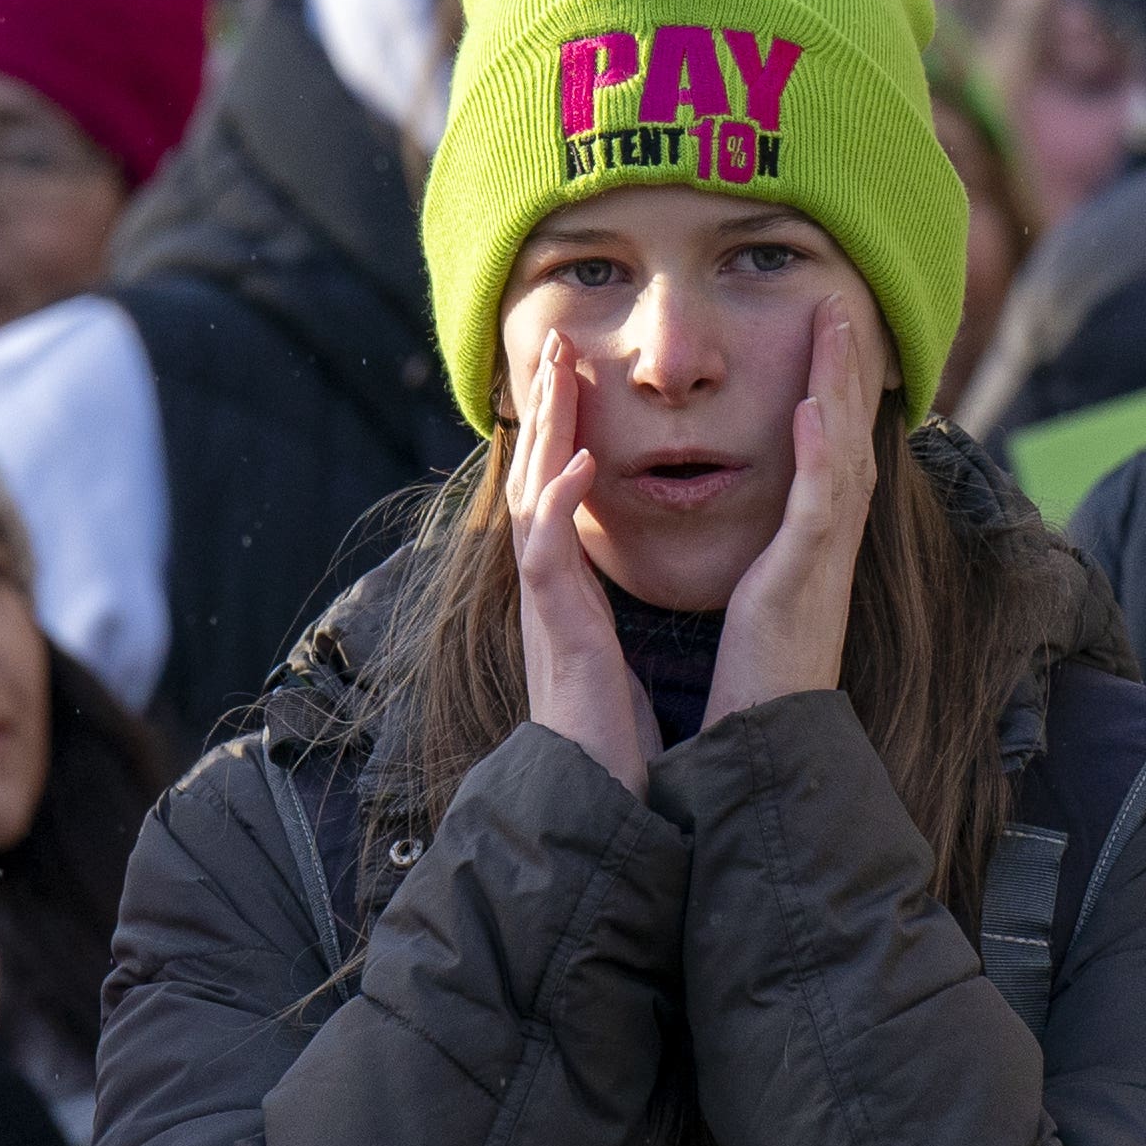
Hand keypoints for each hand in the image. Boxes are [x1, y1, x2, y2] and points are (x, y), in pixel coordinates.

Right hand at [509, 340, 659, 783]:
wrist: (596, 802)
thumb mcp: (614, 658)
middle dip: (544, 411)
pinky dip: (559, 506)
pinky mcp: (558, 633)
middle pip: (536, 478)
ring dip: (544, 435)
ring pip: (531, 500)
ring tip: (554, 375)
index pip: (559, 492)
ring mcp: (546, 608)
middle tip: (552, 344)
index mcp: (568, 590)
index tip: (575, 375)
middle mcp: (549, 589)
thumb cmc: (612, 737)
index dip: (563, 432)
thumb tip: (614, 596)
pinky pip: (548, 557)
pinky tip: (578, 462)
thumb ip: (606, 618)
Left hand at [702, 297, 871, 728]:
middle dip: (845, 367)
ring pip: (843, 454)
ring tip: (837, 327)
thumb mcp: (761, 596)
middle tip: (841, 304)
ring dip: (840, 386)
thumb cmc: (757, 676)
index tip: (825, 331)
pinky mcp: (801, 581)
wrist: (769, 741)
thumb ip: (766, 551)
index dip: (832, 385)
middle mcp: (828, 540)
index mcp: (813, 539)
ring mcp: (821, 558)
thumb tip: (761, 521)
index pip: (830, 445)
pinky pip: (818, 508)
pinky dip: (820, 455)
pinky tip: (814, 410)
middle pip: (848, 434)